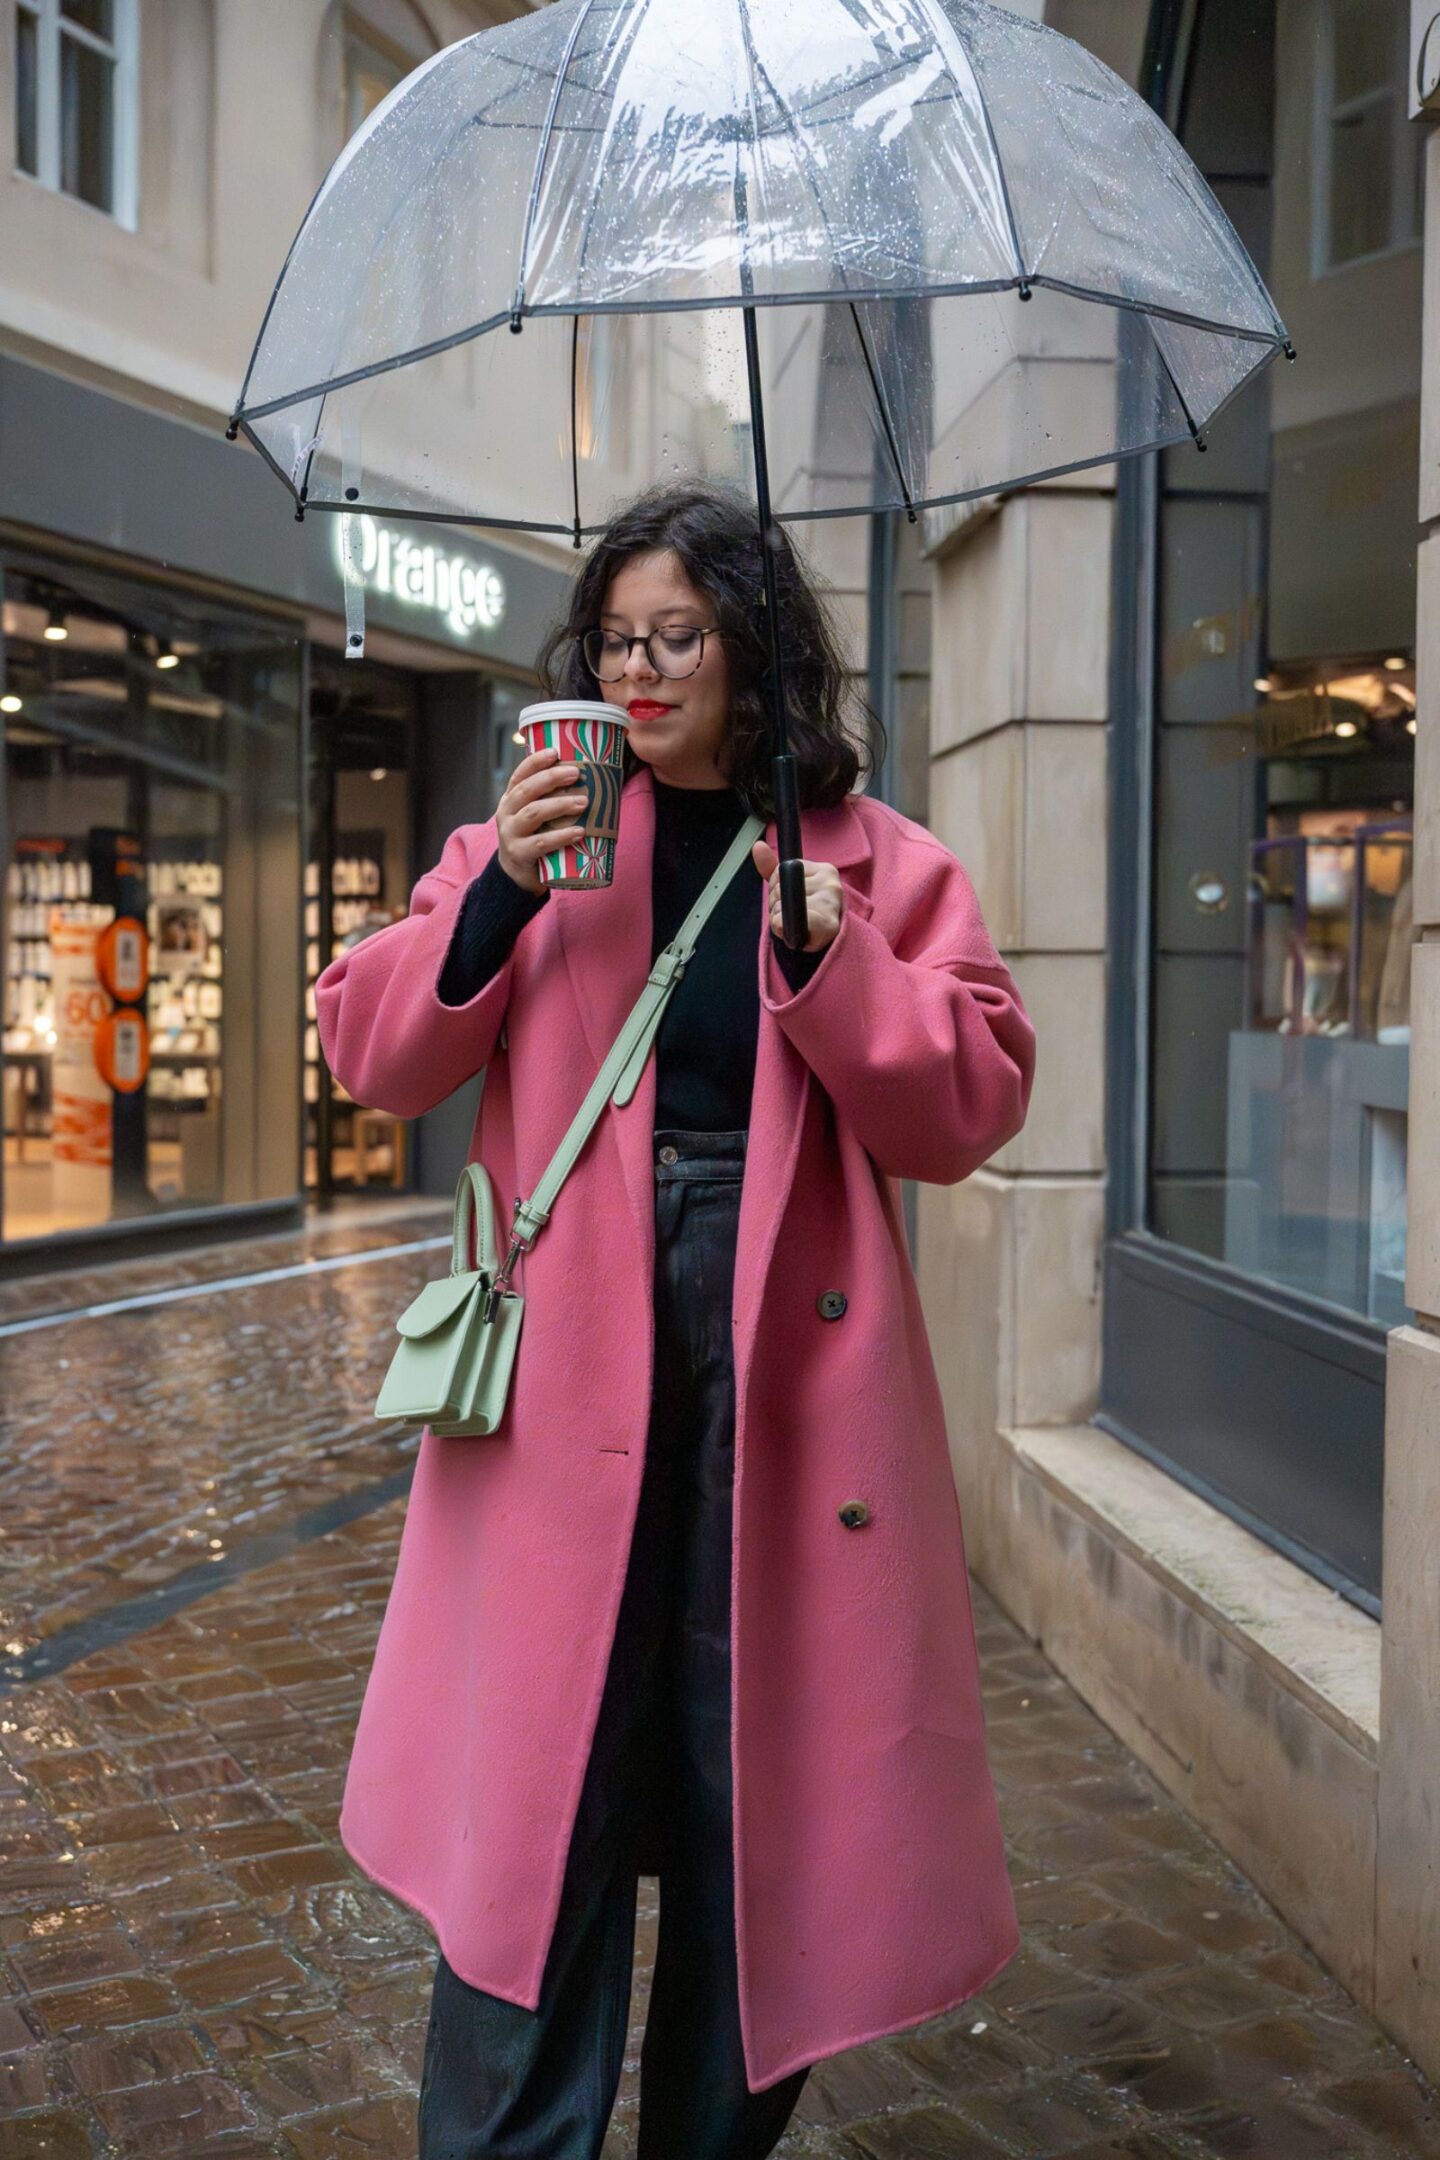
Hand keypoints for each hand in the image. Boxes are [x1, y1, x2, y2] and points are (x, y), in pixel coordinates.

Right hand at [496, 748, 590, 895]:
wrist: (517, 875)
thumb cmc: (535, 838)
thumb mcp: (536, 816)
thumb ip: (550, 800)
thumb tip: (591, 780)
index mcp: (511, 799)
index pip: (519, 775)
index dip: (535, 762)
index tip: (555, 752)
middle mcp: (506, 813)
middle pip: (527, 790)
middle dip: (551, 778)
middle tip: (576, 773)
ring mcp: (510, 834)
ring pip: (533, 813)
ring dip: (560, 805)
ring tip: (583, 802)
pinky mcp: (519, 854)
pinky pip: (541, 843)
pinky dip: (561, 836)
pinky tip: (579, 832)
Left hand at [751, 839, 843, 952]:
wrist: (828, 943)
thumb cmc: (810, 914)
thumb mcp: (791, 888)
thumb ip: (773, 868)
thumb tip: (758, 846)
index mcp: (825, 870)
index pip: (781, 871)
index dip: (776, 889)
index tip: (788, 900)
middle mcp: (831, 883)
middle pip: (780, 888)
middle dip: (777, 904)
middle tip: (793, 916)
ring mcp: (830, 903)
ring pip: (782, 906)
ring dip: (779, 919)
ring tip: (796, 925)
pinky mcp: (827, 924)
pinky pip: (788, 920)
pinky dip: (782, 928)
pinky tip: (794, 932)